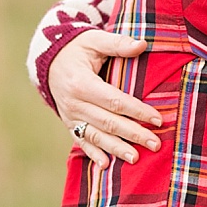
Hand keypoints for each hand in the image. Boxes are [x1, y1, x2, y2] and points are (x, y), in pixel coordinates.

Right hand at [50, 29, 159, 167]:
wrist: (49, 59)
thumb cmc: (77, 48)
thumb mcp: (94, 40)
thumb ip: (118, 44)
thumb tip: (142, 44)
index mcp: (81, 83)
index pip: (114, 101)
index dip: (137, 111)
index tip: (158, 119)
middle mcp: (74, 103)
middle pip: (108, 122)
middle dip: (133, 134)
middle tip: (155, 144)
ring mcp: (70, 116)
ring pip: (95, 136)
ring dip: (116, 148)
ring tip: (135, 158)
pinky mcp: (68, 123)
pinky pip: (81, 141)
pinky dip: (93, 154)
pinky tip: (106, 166)